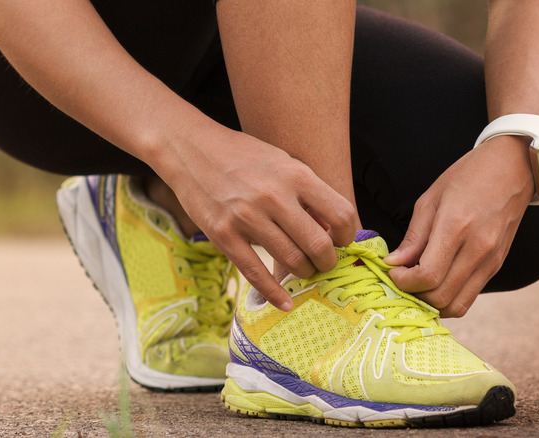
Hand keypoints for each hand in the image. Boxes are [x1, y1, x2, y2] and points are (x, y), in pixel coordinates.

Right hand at [159, 126, 357, 310]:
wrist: (191, 148)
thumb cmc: (243, 155)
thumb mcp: (283, 162)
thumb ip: (308, 192)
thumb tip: (331, 229)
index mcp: (295, 175)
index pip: (341, 214)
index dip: (347, 235)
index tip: (341, 242)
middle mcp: (274, 196)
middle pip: (319, 245)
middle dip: (328, 261)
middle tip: (324, 263)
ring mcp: (246, 217)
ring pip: (291, 261)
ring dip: (304, 273)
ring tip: (303, 270)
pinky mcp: (223, 234)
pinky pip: (255, 274)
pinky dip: (275, 293)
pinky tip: (285, 303)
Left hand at [383, 136, 533, 316]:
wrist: (513, 168)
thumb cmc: (468, 177)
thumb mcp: (430, 199)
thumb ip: (413, 237)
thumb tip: (393, 263)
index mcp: (456, 226)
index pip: (428, 275)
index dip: (403, 282)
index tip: (392, 272)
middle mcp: (478, 248)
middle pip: (441, 297)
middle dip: (414, 295)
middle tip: (401, 281)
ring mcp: (491, 260)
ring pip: (457, 305)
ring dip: (432, 303)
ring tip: (417, 286)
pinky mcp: (497, 265)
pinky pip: (470, 296)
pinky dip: (449, 297)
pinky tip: (436, 282)